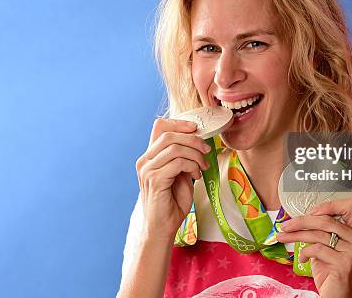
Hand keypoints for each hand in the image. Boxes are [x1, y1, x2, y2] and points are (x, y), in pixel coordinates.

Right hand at [136, 118, 210, 240]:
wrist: (162, 228)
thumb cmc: (172, 203)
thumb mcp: (180, 174)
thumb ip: (183, 157)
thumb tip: (198, 142)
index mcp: (149, 156)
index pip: (160, 127)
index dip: (179, 123)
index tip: (196, 128)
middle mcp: (144, 161)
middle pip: (169, 135)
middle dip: (193, 139)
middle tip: (207, 150)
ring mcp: (147, 170)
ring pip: (175, 148)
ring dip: (195, 155)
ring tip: (203, 166)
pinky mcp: (155, 180)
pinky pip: (178, 163)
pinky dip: (192, 166)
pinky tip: (197, 176)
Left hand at [276, 198, 351, 297]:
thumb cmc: (334, 276)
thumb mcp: (329, 250)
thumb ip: (323, 233)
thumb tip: (302, 220)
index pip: (349, 207)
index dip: (329, 205)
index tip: (311, 212)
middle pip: (327, 219)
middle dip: (302, 221)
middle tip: (286, 225)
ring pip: (319, 234)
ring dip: (296, 235)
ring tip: (284, 237)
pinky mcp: (344, 263)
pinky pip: (317, 249)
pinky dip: (305, 253)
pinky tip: (302, 258)